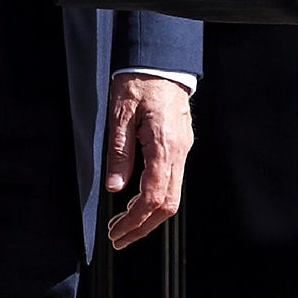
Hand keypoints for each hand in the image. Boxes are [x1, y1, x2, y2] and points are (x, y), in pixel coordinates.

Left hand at [103, 75, 194, 249]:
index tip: (117, 232)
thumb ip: (119, 152)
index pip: (153, 196)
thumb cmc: (139, 80)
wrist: (161, 59)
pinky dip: (155, 199)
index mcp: (164, 144)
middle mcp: (179, 151)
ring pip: (172, 195)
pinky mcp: (180, 144)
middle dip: (143, 227)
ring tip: (123, 224)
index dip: (135, 220)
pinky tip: (136, 201)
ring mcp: (183, 148)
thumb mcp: (120, 113)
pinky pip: (172, 181)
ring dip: (148, 215)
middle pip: (168, 204)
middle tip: (118, 238)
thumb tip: (115, 187)